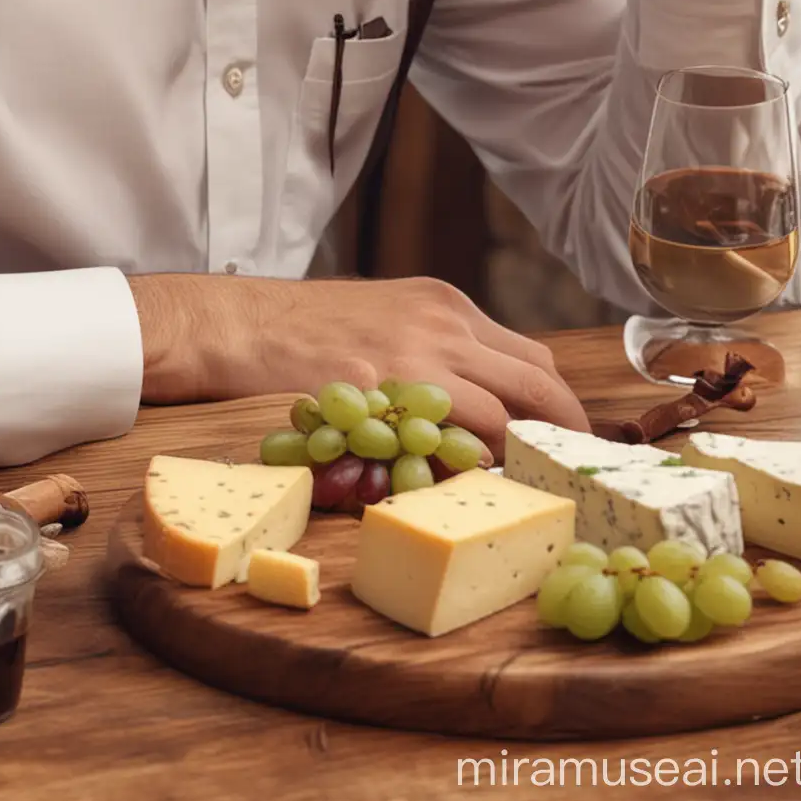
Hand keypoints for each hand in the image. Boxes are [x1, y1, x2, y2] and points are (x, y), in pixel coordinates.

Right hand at [128, 271, 589, 457]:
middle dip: (563, 438)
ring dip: (513, 461)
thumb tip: (482, 405)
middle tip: (565, 481)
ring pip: (499, 417)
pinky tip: (450, 491)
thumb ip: (437, 350)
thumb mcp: (385, 316)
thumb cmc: (303, 328)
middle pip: (538, 384)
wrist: (236, 323)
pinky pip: (439, 443)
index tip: (563, 447)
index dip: (558, 409)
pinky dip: (457, 471)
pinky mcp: (375, 395)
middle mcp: (441, 326)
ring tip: (512, 495)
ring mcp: (410, 359)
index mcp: (445, 306)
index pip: (534, 360)